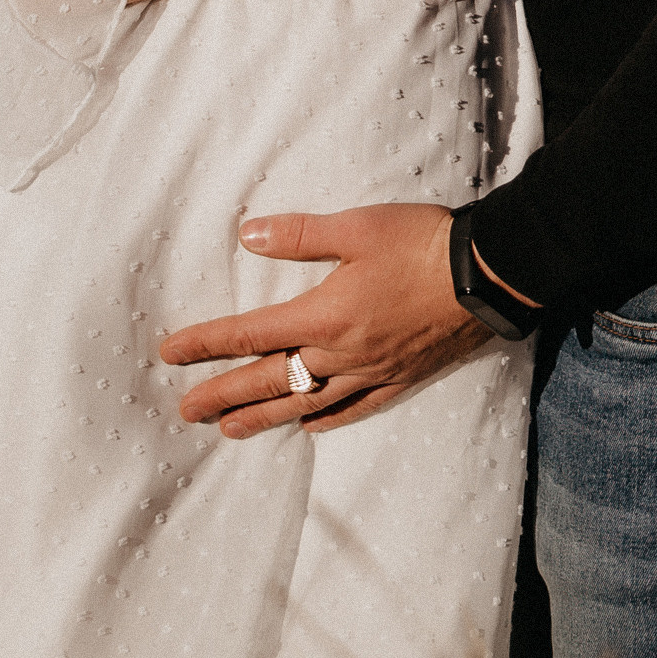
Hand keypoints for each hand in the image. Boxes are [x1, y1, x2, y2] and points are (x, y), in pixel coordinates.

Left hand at [160, 204, 483, 436]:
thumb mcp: (357, 226)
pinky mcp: (398, 380)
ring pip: (305, 403)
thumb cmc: (419, 243)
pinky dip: (325, 419)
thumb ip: (298, 234)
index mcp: (324, 315)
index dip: (207, 343)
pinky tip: (307, 427)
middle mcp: (340, 354)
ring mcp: (370, 373)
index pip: (250, 334)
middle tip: (185, 411)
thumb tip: (246, 235)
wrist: (486, 275)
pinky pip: (353, 409)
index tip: (170, 353)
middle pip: (269, 379)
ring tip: (229, 431)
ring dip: (262, 417)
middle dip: (223, 395)